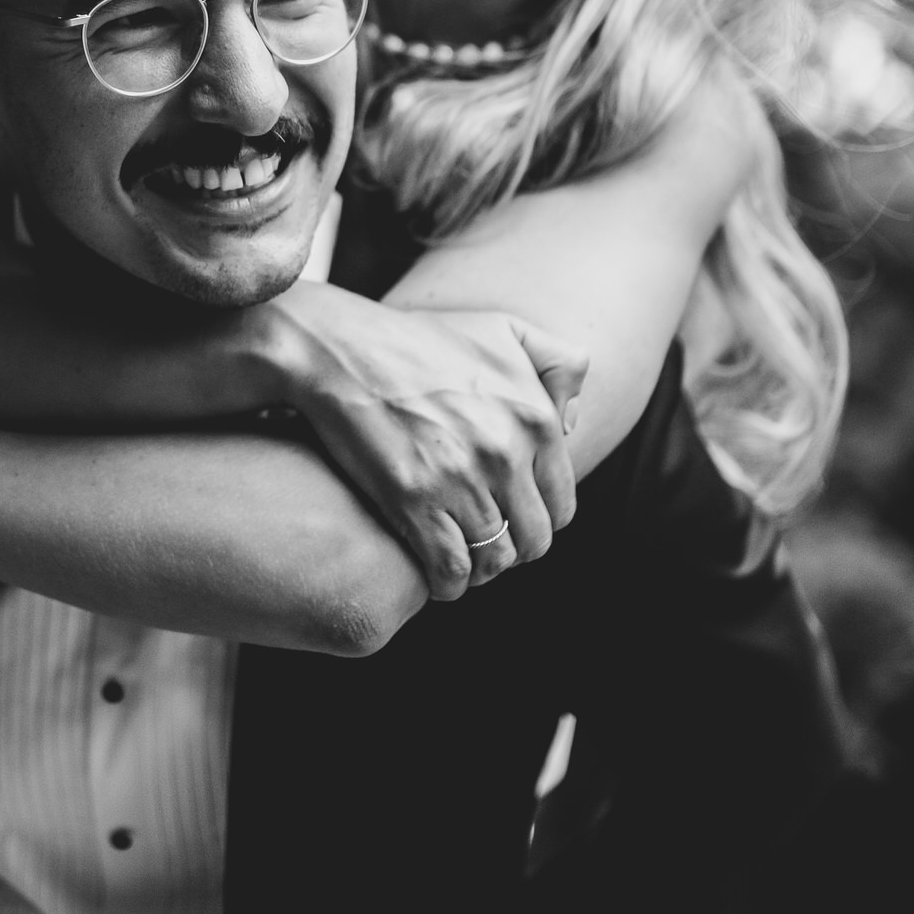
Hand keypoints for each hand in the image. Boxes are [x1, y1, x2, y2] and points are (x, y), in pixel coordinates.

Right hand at [276, 284, 585, 600]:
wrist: (343, 348)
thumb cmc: (420, 339)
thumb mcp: (505, 329)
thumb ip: (560, 365)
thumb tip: (571, 424)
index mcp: (534, 416)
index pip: (561, 504)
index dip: (536, 518)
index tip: (510, 517)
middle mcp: (506, 451)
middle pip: (533, 540)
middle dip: (512, 549)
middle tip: (484, 541)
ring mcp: (460, 479)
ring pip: (494, 560)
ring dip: (480, 569)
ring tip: (460, 557)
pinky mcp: (413, 500)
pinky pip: (451, 570)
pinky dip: (449, 584)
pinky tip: (437, 576)